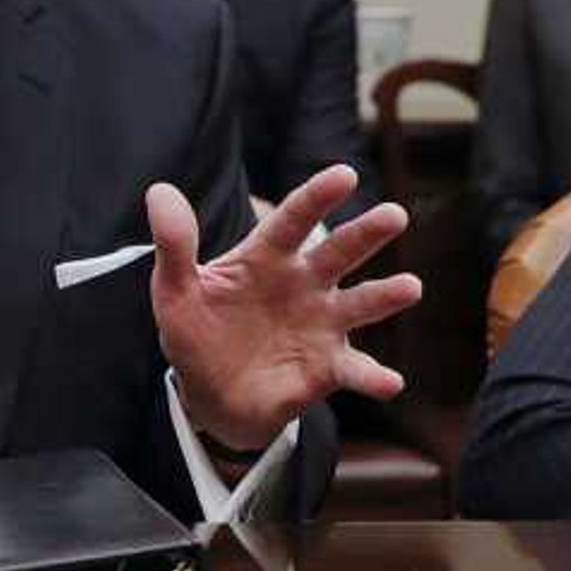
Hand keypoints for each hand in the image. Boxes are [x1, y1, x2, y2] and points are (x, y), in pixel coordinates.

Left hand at [149, 166, 420, 449]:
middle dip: (367, 234)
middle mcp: (304, 284)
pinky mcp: (327, 368)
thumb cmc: (197, 333)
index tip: (344, 175)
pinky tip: (391, 382)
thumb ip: (174, 245)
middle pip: (339, 253)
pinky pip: (355, 371)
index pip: (294, 220)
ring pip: (360, 305)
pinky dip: (374, 377)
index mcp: (268, 258)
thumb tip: (160, 192)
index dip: (317, 198)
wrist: (210, 395)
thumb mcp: (175, 291)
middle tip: (395, 214)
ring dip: (385, 296)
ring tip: (410, 287)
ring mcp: (321, 325)